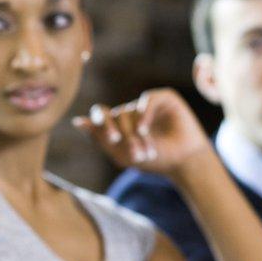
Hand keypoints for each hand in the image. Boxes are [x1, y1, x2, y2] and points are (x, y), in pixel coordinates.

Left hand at [73, 88, 212, 177]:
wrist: (184, 162)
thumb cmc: (154, 160)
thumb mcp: (124, 155)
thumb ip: (100, 138)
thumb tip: (77, 121)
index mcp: (117, 123)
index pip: (100, 115)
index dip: (100, 124)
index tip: (112, 138)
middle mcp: (130, 111)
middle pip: (114, 115)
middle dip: (120, 134)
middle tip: (129, 150)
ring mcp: (145, 104)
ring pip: (129, 111)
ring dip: (136, 134)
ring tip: (147, 152)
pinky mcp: (164, 98)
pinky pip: (146, 100)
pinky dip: (144, 114)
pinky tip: (145, 130)